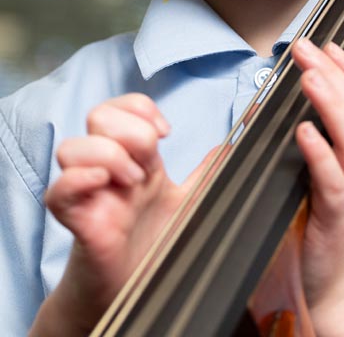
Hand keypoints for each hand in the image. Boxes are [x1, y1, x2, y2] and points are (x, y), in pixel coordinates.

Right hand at [40, 93, 210, 333]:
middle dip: (131, 131)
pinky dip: (79, 179)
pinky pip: (58, 190)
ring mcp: (89, 192)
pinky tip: (105, 185)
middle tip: (150, 165)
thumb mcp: (188, 201)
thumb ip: (207, 173)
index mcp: (132, 156)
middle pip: (98, 115)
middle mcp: (107, 167)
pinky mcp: (76, 221)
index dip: (142, 109)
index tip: (166, 132)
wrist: (136, 292)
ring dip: (108, 155)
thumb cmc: (154, 244)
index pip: (123, 106)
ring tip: (134, 183)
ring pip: (71, 146)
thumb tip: (231, 145)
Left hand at [292, 39, 343, 318]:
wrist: (330, 286)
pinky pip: (333, 183)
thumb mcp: (316, 173)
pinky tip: (303, 131)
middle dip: (335, 73)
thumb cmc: (316, 223)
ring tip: (308, 76)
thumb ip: (304, 140)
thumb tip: (271, 103)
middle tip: (306, 47)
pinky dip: (319, 154)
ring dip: (331, 103)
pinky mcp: (335, 220)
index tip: (327, 44)